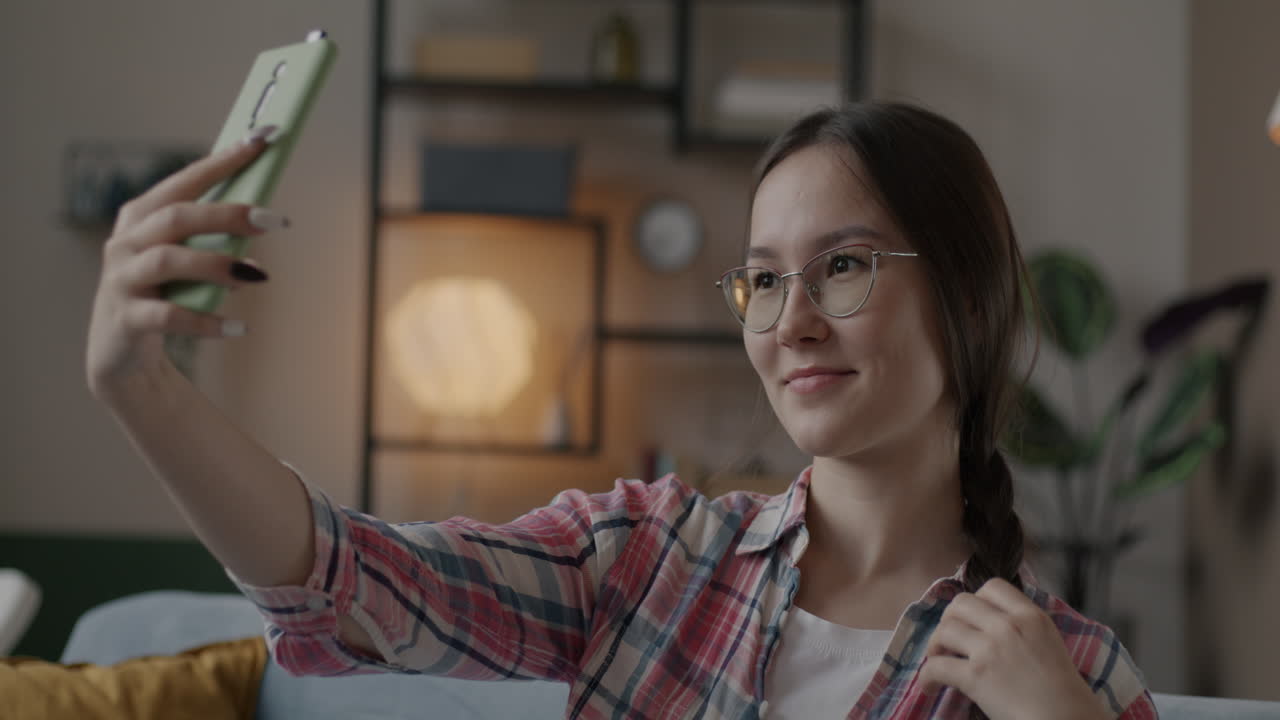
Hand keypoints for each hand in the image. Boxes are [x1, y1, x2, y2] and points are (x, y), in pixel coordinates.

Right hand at [86, 127, 285, 399]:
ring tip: (258, 276)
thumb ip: (214, 236)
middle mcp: (127, 241)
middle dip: (228, 214)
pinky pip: (168, 316)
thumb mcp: (186, 259)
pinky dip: (207, 322)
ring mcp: (122, 279)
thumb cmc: (164, 294)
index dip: (224, 160)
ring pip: (169, 261)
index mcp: (142, 215)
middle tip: (275, 220)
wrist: (121, 354)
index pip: (187, 179)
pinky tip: (240, 327)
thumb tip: (264, 217)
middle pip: (178, 216)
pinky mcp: (126, 319)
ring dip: (217, 265)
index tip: (263, 140)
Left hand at [919, 578, 1108, 719]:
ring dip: (935, 645)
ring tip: (937, 659)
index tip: (972, 617)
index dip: (976, 599)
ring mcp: (990, 649)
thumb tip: (992, 621)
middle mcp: (1008, 626)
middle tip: (949, 638)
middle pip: (961, 603)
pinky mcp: (976, 676)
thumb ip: (1023, 625)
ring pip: (945, 630)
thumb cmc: (1061, 688)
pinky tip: (930, 686)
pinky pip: (937, 667)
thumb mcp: (1048, 641)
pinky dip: (927, 677)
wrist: (1064, 718)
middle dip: (949, 619)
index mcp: (1031, 615)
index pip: (993, 586)